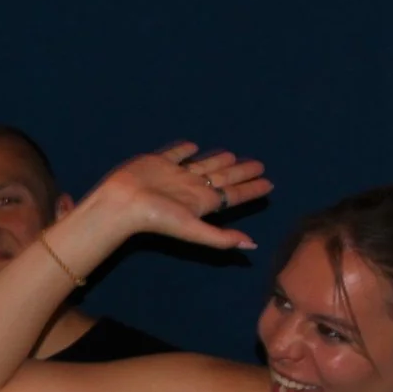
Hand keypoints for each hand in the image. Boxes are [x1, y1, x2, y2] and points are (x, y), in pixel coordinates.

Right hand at [80, 142, 270, 252]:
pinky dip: (185, 149)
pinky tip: (193, 146)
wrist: (123, 203)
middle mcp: (191, 188)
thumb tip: (253, 245)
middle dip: (242, 172)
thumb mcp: (193, 229)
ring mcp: (175, 174)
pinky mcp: (157, 161)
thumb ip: (221, 238)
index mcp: (202, 202)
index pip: (233, 195)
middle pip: (223, 178)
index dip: (252, 190)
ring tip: (233, 155)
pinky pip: (176, 153)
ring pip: (203, 164)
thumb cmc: (157, 217)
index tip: (270, 184)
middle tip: (259, 165)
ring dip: (218, 160)